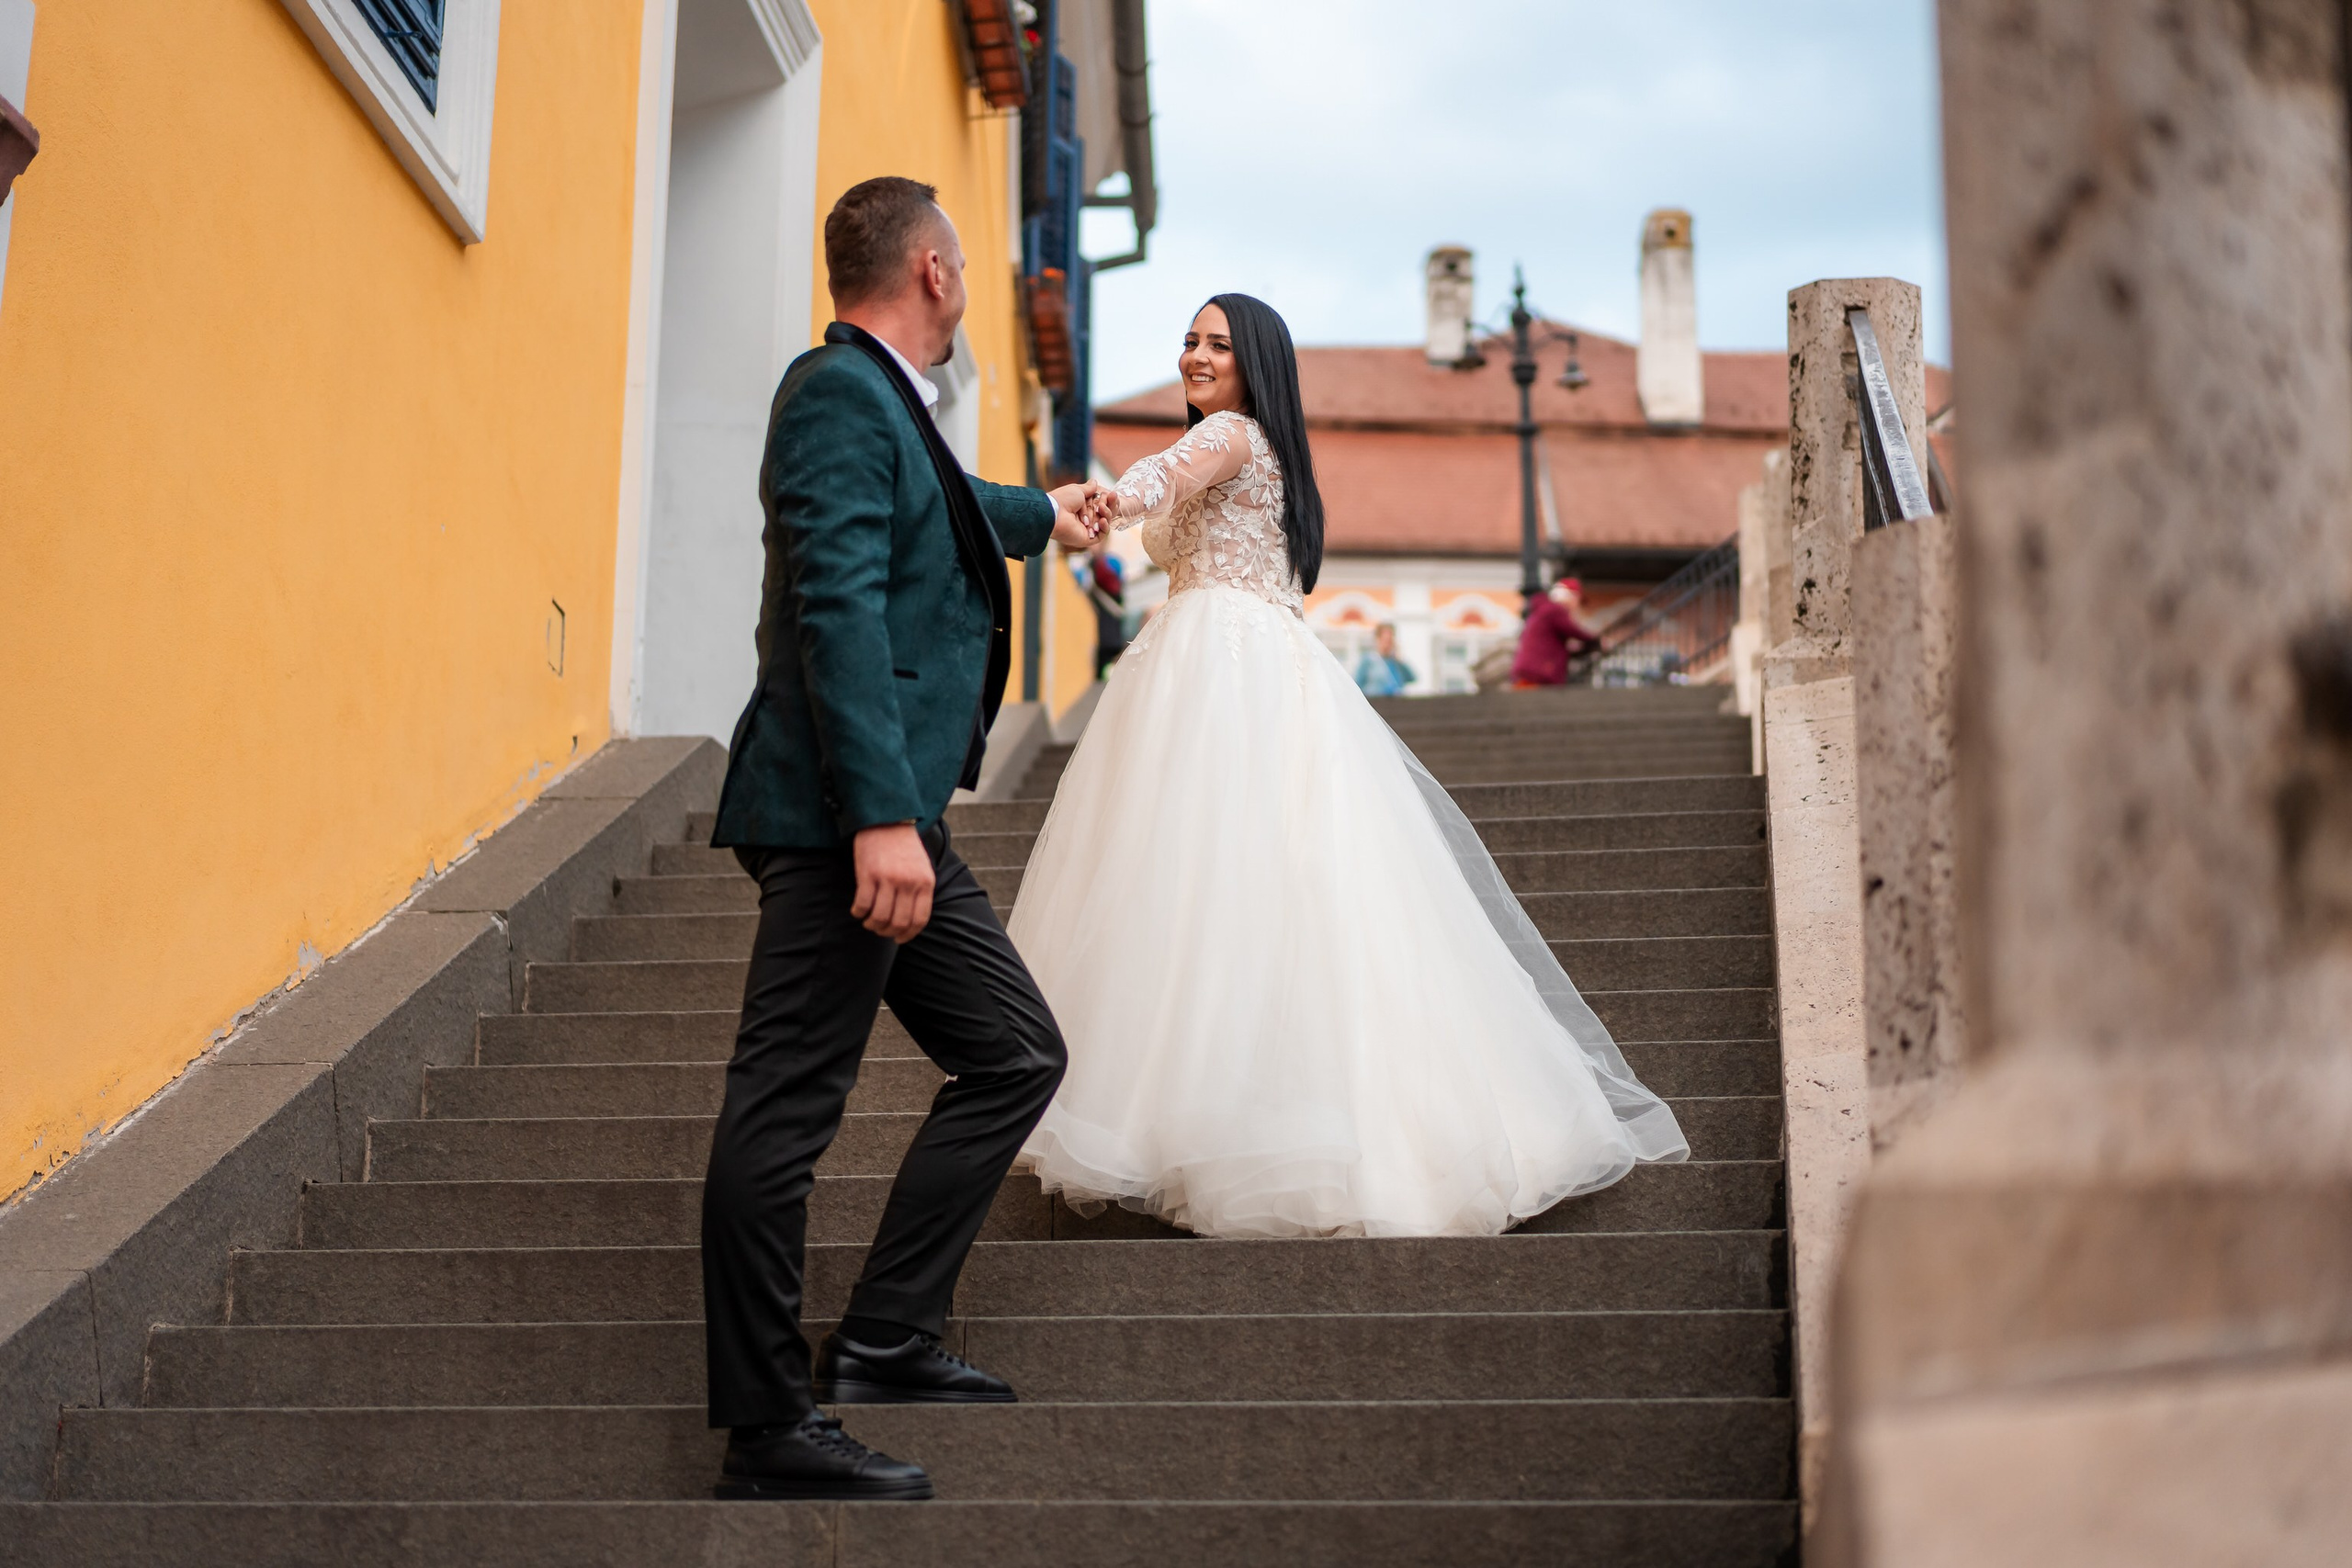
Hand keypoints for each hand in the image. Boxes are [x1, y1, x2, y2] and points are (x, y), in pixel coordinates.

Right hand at [851, 822, 933, 942]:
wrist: (886, 820)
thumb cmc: (903, 846)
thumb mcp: (922, 867)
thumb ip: (920, 891)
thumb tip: (911, 921)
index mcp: (925, 882)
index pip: (919, 920)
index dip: (908, 935)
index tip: (899, 939)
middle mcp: (908, 883)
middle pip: (898, 923)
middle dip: (887, 932)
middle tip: (880, 930)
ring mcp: (888, 879)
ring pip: (879, 917)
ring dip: (871, 925)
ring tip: (868, 921)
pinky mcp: (868, 874)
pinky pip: (862, 905)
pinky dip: (858, 913)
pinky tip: (857, 911)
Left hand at [1048, 480, 1108, 549]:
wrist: (1054, 513)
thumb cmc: (1063, 499)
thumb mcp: (1078, 490)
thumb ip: (1089, 488)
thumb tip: (1095, 482)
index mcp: (1082, 507)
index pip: (1101, 504)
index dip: (1108, 500)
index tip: (1112, 494)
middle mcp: (1085, 518)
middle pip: (1105, 513)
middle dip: (1109, 505)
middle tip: (1111, 498)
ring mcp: (1087, 529)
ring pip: (1105, 522)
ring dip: (1106, 514)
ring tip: (1101, 508)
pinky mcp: (1088, 539)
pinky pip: (1102, 534)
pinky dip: (1105, 527)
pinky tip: (1102, 520)